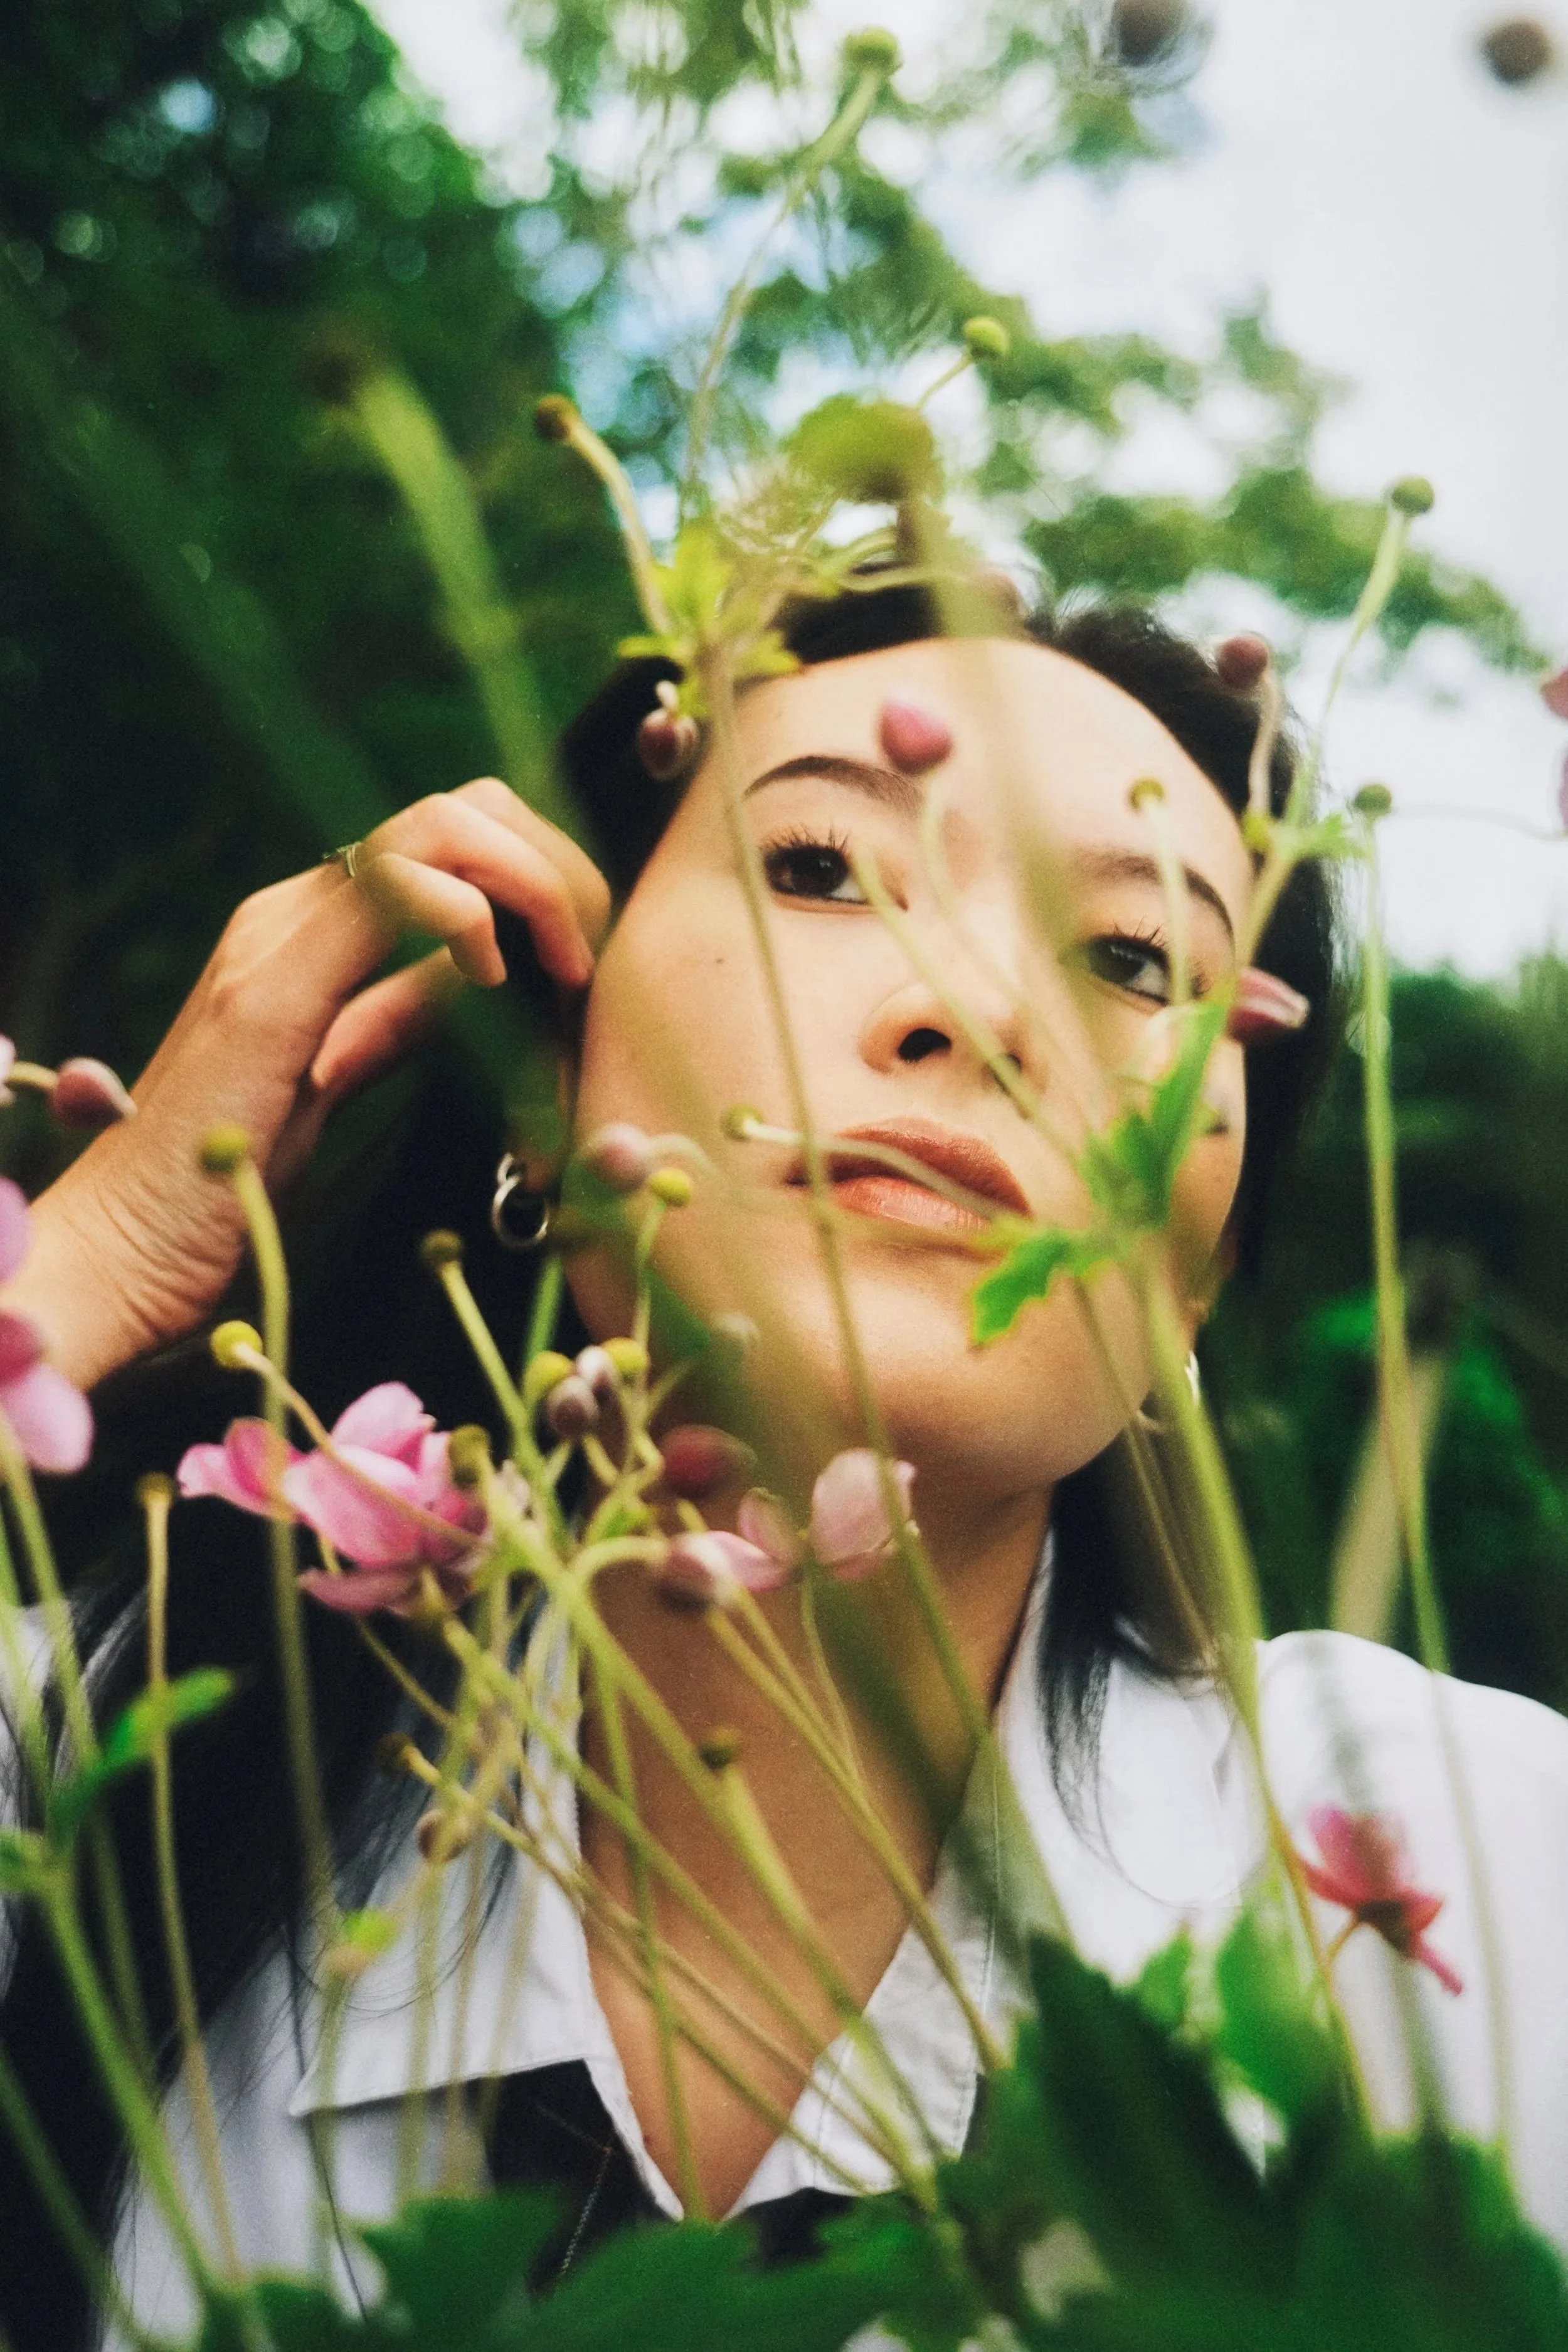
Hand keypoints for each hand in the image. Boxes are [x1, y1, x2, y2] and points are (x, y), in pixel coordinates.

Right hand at [4, 781, 608, 1391]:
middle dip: (553, 865)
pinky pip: (390, 889)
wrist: (122, 1253)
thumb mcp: (339, 1080)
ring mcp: (274, 940)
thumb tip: (473, 977)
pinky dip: (467, 915)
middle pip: (460, 809)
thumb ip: (397, 1016)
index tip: (585, 964)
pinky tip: (493, 980)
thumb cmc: (225, 1189)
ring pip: (436, 826)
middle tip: (587, 959)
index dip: (541, 876)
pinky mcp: (268, 990)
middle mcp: (292, 913)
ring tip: (561, 968)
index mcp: (311, 931)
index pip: (451, 839)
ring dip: (529, 879)